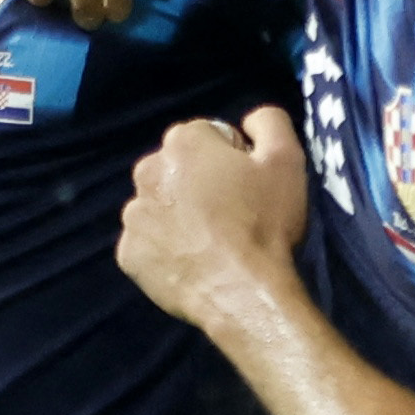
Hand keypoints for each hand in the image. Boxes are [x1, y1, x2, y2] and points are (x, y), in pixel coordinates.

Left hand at [116, 108, 313, 328]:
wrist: (244, 292)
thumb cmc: (266, 223)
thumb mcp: (287, 159)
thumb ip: (268, 121)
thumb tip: (247, 121)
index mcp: (182, 142)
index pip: (206, 135)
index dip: (231, 157)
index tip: (246, 185)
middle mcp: (146, 172)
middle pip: (175, 168)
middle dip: (197, 182)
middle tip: (228, 214)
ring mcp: (132, 216)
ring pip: (157, 205)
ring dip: (177, 214)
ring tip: (208, 241)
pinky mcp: (127, 255)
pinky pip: (147, 242)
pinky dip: (163, 248)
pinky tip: (190, 261)